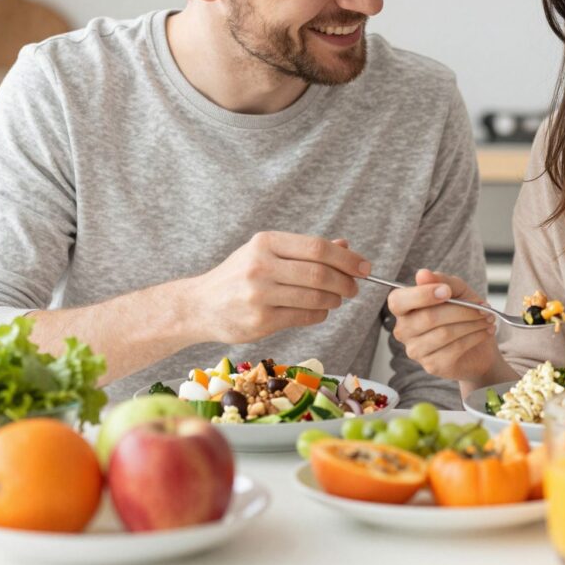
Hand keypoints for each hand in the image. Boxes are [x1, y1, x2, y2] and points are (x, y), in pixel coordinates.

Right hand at [185, 232, 370, 344]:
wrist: (200, 306)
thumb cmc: (239, 276)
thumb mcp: (267, 253)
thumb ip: (305, 250)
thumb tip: (345, 247)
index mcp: (265, 243)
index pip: (317, 248)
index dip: (347, 259)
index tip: (364, 267)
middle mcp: (261, 266)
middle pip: (320, 273)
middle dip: (346, 282)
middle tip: (354, 288)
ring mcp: (259, 295)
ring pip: (316, 297)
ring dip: (334, 300)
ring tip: (336, 299)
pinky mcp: (260, 321)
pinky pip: (305, 317)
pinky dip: (320, 314)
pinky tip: (319, 310)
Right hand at [386, 269, 500, 381]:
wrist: (478, 346)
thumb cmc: (462, 313)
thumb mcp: (458, 291)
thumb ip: (442, 281)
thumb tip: (422, 274)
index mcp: (403, 307)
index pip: (398, 301)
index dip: (422, 295)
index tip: (447, 291)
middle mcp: (403, 330)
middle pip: (428, 317)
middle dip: (462, 310)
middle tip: (483, 307)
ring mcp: (415, 350)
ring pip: (444, 333)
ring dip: (472, 323)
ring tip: (487, 319)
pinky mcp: (432, 365)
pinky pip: (454, 349)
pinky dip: (474, 337)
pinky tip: (484, 332)